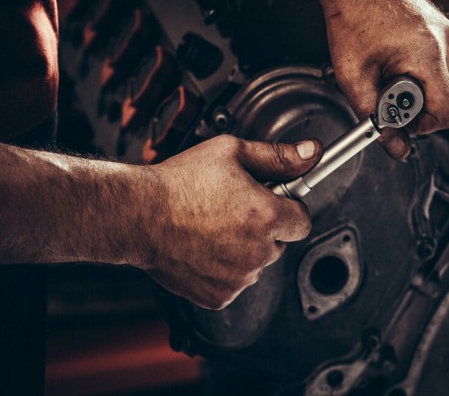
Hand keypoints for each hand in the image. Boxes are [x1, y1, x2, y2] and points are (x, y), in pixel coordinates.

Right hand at [142, 136, 321, 309]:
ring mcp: (238, 278)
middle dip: (263, 228)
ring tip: (211, 226)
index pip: (303, 221)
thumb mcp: (232, 152)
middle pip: (278, 243)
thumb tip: (312, 152)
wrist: (137, 214)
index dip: (289, 209)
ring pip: (256, 264)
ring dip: (244, 249)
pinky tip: (202, 247)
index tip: (273, 203)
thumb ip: (278, 156)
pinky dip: (223, 269)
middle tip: (232, 210)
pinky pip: (233, 283)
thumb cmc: (180, 182)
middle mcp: (257, 251)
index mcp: (266, 216)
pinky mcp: (219, 296)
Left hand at [322, 0, 448, 157]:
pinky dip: (411, 65)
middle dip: (410, 100)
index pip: (447, 113)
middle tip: (381, 85)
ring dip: (409, 81)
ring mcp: (443, 30)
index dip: (422, 126)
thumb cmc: (350, 13)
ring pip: (435, 78)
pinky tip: (388, 51)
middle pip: (441, 95)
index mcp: (429, 54)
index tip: (401, 121)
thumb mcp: (354, 76)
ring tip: (382, 63)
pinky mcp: (436, 24)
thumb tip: (394, 146)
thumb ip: (374, 118)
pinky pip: (431, 59)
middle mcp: (445, 40)